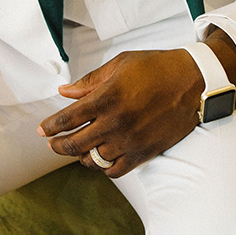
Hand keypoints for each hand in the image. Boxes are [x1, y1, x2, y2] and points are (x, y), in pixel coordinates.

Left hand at [38, 47, 204, 178]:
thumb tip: (65, 92)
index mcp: (106, 97)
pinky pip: (115, 170)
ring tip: (77, 150)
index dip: (50, 127)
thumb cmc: (157, 68)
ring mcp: (129, 140)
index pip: (67, 119)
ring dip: (81, 156)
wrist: (193, 81)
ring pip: (93, 160)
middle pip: (74, 144)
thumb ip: (89, 81)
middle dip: (58, 146)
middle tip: (52, 144)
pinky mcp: (144, 152)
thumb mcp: (119, 64)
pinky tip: (100, 159)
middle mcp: (115, 122)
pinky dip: (103, 167)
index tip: (42, 130)